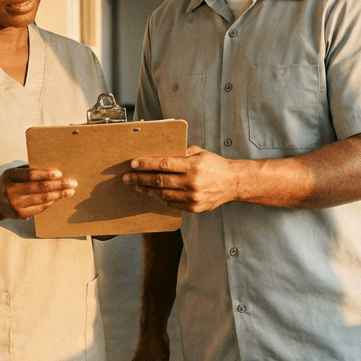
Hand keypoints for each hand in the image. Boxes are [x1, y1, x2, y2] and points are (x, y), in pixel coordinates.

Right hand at [0, 167, 75, 219]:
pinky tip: (58, 198)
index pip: (30, 175)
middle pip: (39, 188)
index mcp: (9, 176)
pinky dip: (51, 202)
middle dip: (59, 185)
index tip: (60, 173)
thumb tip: (53, 169)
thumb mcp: (14, 173)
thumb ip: (30, 170)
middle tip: (73, 183)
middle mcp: (11, 191)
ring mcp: (15, 205)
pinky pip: (40, 208)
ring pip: (42, 199)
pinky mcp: (20, 215)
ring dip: (59, 195)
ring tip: (70, 191)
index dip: (46, 174)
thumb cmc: (9, 183)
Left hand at [124, 146, 238, 212]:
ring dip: (147, 190)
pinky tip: (153, 193)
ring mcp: (193, 197)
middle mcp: (192, 182)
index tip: (133, 164)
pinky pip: (172, 203)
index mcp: (193, 166)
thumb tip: (159, 154)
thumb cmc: (215, 165)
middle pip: (159, 181)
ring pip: (163, 194)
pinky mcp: (194, 208)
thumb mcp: (199, 153)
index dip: (146, 164)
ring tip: (136, 186)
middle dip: (140, 178)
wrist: (233, 183)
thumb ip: (180, 153)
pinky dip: (160, 198)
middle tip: (127, 177)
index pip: (164, 164)